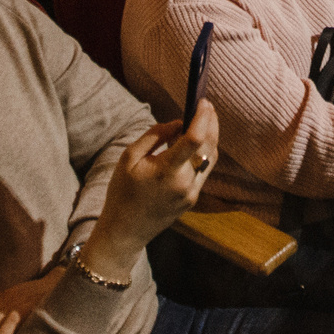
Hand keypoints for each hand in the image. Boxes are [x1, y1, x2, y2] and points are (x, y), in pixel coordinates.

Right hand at [80, 102, 217, 273]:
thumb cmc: (122, 192)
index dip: (202, 118)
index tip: (203, 102)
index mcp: (167, 172)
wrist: (125, 231)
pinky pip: (203, 170)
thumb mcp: (129, 158)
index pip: (195, 140)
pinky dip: (202, 153)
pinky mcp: (192, 199)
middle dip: (211, 123)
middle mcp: (185, 184)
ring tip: (203, 119)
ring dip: (210, 137)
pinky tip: (194, 142)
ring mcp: (191, 194)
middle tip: (206, 105)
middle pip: (209, 147)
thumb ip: (155, 136)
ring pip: (210, 159)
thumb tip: (178, 123)